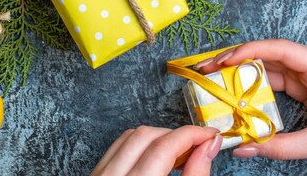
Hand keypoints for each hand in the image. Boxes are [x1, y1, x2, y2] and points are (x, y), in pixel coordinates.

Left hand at [90, 125, 221, 175]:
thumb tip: (208, 146)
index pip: (164, 147)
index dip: (192, 135)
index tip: (211, 135)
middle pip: (145, 136)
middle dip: (175, 135)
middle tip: (199, 146)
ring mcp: (99, 175)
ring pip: (129, 137)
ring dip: (157, 138)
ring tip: (179, 154)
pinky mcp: (95, 175)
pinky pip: (116, 148)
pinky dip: (139, 146)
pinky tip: (155, 158)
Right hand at [195, 39, 306, 174]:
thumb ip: (278, 146)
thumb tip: (242, 148)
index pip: (280, 49)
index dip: (249, 51)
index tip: (223, 60)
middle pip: (269, 53)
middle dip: (237, 59)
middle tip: (209, 68)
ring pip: (268, 65)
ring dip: (242, 71)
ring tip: (216, 77)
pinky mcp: (305, 85)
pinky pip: (274, 79)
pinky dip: (254, 84)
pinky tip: (236, 90)